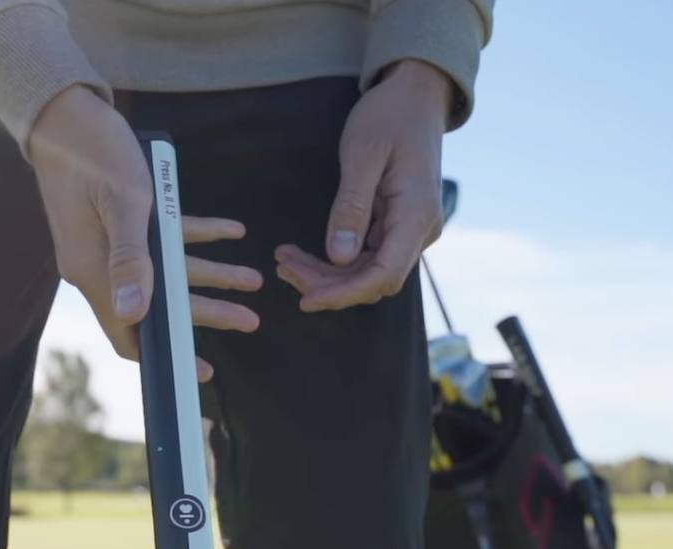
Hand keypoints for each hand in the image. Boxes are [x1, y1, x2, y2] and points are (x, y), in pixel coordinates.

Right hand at [28, 86, 259, 380]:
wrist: (62, 111)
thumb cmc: (94, 153)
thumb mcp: (123, 204)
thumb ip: (131, 261)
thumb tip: (134, 314)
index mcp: (94, 272)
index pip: (129, 334)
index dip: (165, 357)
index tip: (198, 372)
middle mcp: (100, 267)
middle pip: (159, 306)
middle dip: (206, 314)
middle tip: (251, 319)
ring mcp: (109, 245)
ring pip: (167, 272)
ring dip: (211, 275)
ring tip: (252, 278)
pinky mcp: (119, 220)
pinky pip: (162, 239)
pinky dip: (196, 236)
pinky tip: (231, 230)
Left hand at [274, 59, 450, 311]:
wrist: (415, 94)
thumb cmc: (390, 115)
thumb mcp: (363, 155)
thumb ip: (351, 207)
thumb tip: (338, 257)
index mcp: (416, 215)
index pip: (383, 275)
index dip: (345, 294)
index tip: (307, 300)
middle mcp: (419, 229)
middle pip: (372, 279)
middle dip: (326, 284)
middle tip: (282, 268)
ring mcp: (409, 229)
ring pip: (365, 271)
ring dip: (325, 274)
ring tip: (284, 260)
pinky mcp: (396, 225)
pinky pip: (364, 255)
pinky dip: (333, 259)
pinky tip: (302, 254)